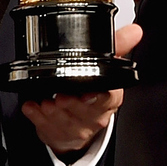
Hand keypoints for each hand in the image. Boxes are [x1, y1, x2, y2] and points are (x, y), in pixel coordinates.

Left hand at [20, 23, 141, 153]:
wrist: (80, 127)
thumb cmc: (93, 96)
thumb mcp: (107, 71)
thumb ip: (118, 47)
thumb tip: (135, 31)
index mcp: (110, 100)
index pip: (108, 99)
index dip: (97, 97)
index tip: (88, 92)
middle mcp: (95, 117)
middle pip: (83, 111)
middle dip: (70, 103)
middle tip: (61, 96)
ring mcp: (76, 128)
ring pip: (64, 121)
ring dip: (52, 111)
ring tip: (45, 102)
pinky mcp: (57, 134)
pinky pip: (45, 127)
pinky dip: (36, 117)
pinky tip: (31, 107)